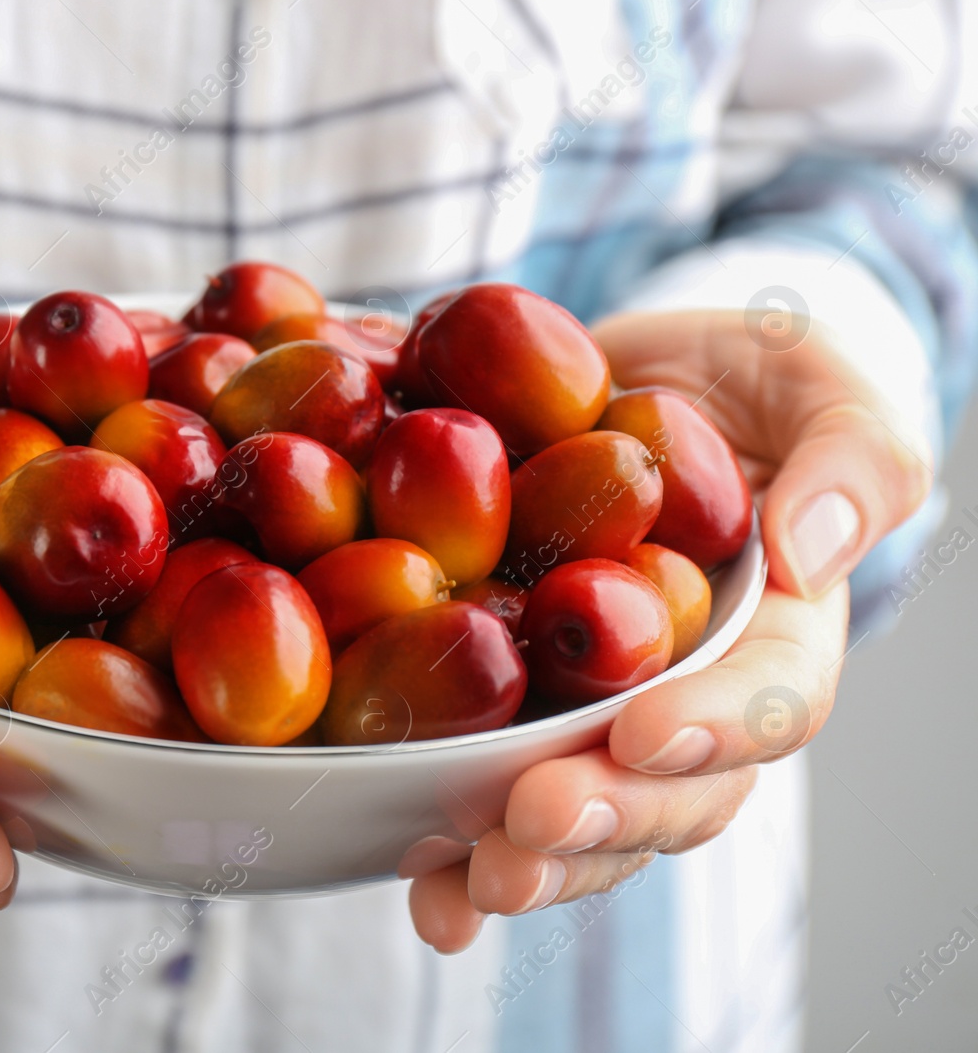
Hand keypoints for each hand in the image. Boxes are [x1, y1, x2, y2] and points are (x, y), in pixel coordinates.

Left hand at [408, 308, 931, 950]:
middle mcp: (692, 692)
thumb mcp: (815, 380)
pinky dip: (457, 854)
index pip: (770, 698)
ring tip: (472, 882)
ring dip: (535, 862)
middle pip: (674, 791)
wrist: (638, 381)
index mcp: (777, 629)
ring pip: (590, 816)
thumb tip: (812, 546)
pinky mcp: (518, 703)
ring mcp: (602, 710)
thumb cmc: (746, 378)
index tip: (643, 733)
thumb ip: (849, 452)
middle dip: (606, 816)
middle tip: (531, 821)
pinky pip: (494, 790)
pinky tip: (422, 892)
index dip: (714, 728)